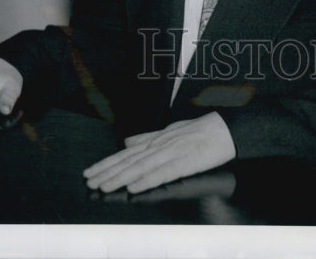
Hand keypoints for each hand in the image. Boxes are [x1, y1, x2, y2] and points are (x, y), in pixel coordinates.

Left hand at [83, 112, 235, 193]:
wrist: (225, 129)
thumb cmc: (200, 130)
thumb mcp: (171, 130)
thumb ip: (148, 137)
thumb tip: (127, 141)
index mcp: (156, 140)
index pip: (126, 153)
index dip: (107, 163)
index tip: (91, 172)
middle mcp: (160, 146)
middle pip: (129, 160)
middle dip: (107, 172)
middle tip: (90, 182)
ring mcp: (172, 153)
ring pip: (141, 167)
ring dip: (121, 177)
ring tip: (105, 186)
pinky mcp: (185, 163)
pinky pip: (164, 173)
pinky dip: (148, 180)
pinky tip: (135, 187)